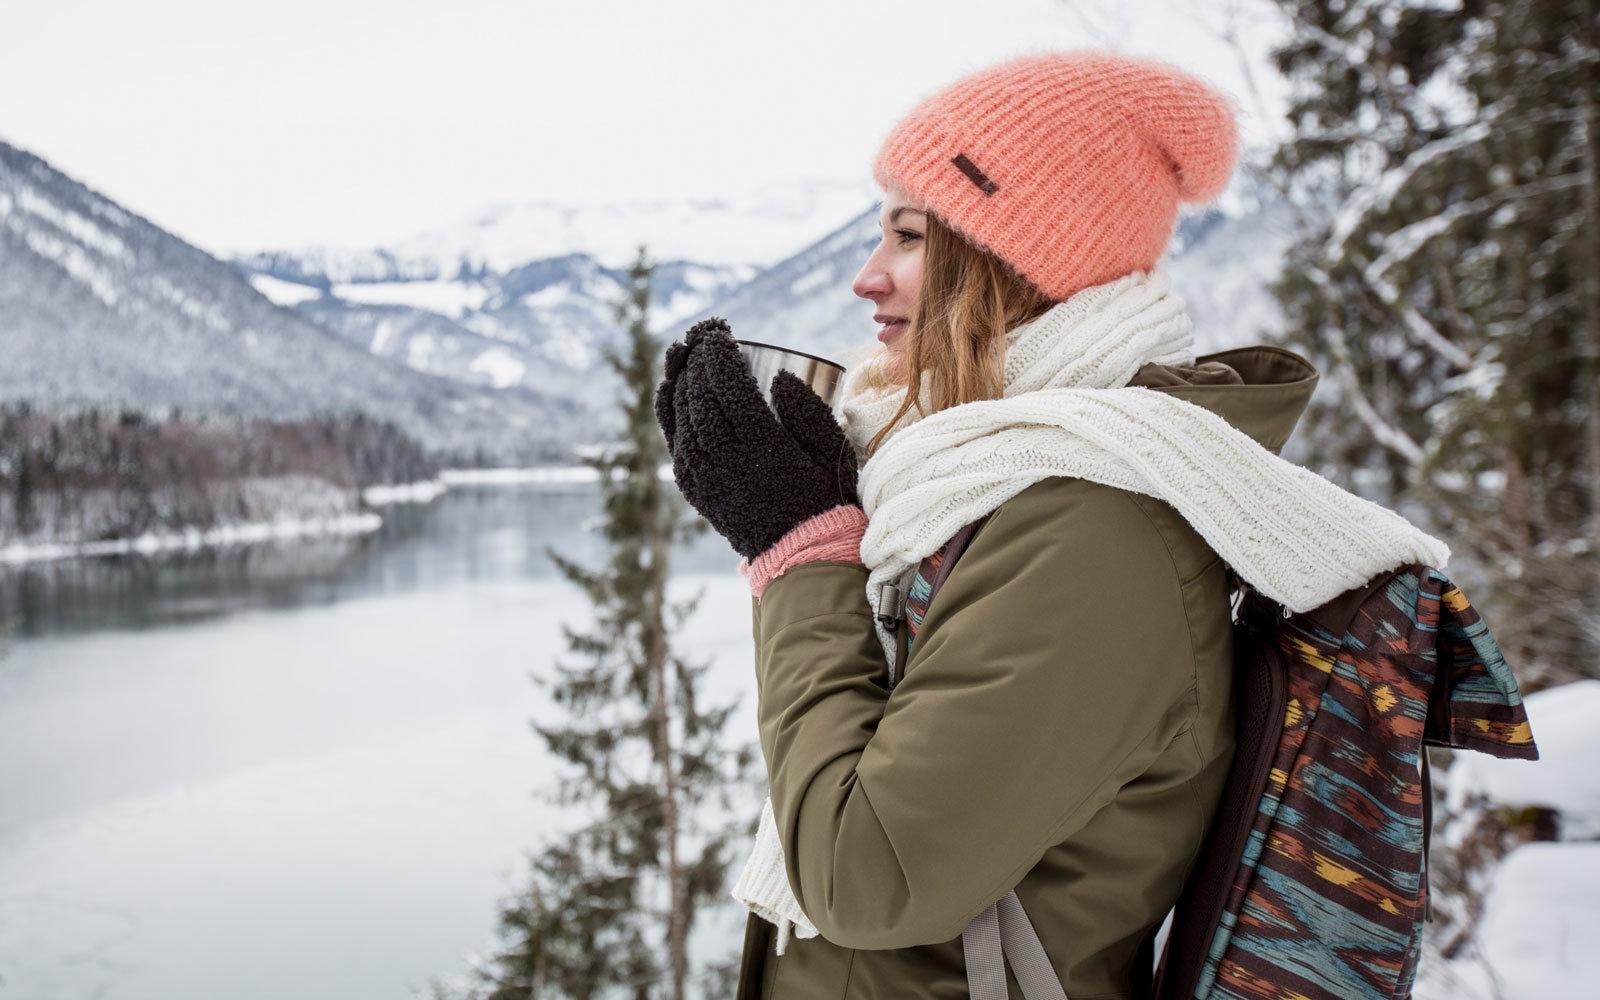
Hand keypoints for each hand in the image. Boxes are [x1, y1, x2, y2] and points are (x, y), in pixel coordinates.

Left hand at [655, 318, 860, 558]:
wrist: (798, 551)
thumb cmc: (822, 496)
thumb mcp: (830, 451)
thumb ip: (808, 411)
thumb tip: (779, 376)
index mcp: (762, 444)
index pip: (727, 385)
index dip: (718, 354)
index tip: (721, 333)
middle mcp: (726, 457)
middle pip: (700, 395)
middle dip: (697, 359)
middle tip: (703, 336)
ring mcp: (704, 473)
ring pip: (682, 414)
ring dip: (681, 378)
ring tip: (686, 353)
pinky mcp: (692, 486)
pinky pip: (673, 439)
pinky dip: (668, 409)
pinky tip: (668, 387)